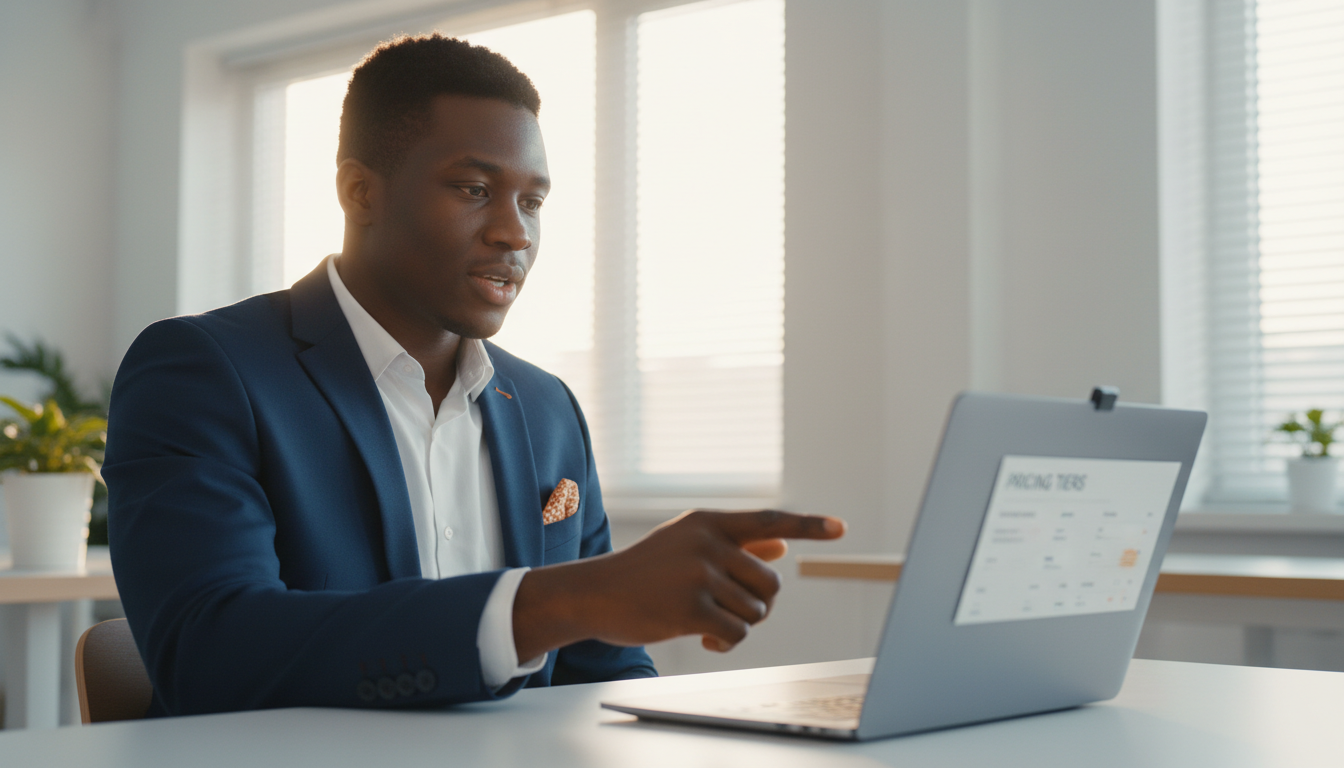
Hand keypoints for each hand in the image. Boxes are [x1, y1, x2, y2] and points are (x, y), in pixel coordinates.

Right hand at [512, 510, 844, 660]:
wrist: (595, 594)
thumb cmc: (646, 571)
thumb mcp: (688, 546)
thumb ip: (735, 544)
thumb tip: (781, 544)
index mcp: (709, 521)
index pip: (770, 519)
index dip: (809, 525)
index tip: (841, 528)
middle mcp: (708, 543)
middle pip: (770, 583)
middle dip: (758, 605)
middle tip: (731, 611)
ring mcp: (699, 575)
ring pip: (756, 612)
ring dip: (739, 625)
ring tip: (708, 621)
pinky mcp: (690, 609)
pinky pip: (736, 633)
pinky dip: (725, 642)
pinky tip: (703, 638)